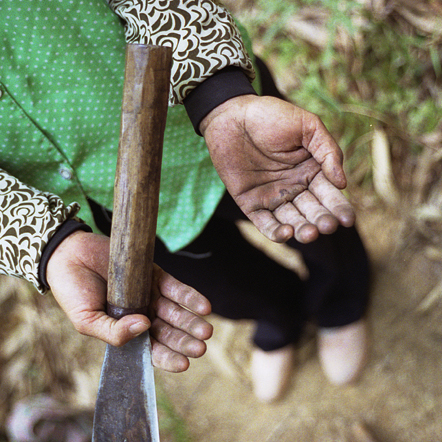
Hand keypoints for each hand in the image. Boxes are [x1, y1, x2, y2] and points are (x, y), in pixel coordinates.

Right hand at [46, 231, 212, 372]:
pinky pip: (176, 288)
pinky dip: (190, 297)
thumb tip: (143, 328)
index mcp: (127, 331)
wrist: (71, 255)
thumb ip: (112, 332)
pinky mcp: (156, 275)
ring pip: (177, 312)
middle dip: (185, 342)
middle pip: (169, 333)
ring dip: (192, 322)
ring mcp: (151, 295)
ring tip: (206, 330)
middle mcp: (143, 315)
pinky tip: (204, 307)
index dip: (168, 358)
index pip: (152, 350)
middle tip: (200, 348)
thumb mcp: (87, 320)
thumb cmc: (74, 292)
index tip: (184, 364)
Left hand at [200, 95, 354, 243]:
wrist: (232, 116)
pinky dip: (275, 231)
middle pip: (312, 211)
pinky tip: (287, 233)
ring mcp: (273, 197)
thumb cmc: (271, 116)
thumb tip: (342, 183)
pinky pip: (265, 223)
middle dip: (321, 221)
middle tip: (327, 226)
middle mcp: (295, 188)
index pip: (329, 195)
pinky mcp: (251, 203)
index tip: (347, 219)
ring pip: (291, 220)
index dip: (339, 208)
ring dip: (302, 230)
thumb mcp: (307, 126)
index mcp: (312, 171)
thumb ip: (327, 151)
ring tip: (309, 233)